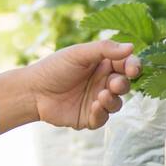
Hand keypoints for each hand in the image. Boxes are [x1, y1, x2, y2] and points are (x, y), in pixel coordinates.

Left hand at [27, 39, 142, 129]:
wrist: (32, 91)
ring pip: (117, 103)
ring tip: (101, 96)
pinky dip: (102, 113)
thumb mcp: (78, 54)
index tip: (133, 70)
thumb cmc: (53, 68)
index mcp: (102, 64)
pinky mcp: (89, 117)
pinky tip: (94, 106)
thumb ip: (104, 49)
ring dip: (113, 100)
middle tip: (113, 84)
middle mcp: (102, 82)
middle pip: (124, 85)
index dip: (133, 67)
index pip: (126, 65)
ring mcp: (97, 100)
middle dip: (122, 84)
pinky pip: (104, 119)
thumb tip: (131, 47)